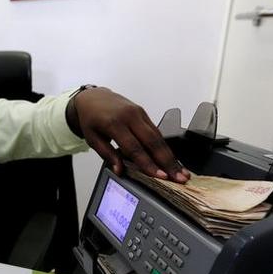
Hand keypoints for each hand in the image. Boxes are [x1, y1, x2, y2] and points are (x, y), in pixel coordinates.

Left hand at [67, 87, 188, 182]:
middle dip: (167, 161)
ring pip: (158, 136)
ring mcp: (138, 113)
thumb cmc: (91, 118)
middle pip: (152, 142)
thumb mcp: (92, 138)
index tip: (160, 176)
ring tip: (181, 171)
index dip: (148, 163)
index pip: (134, 147)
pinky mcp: (143, 112)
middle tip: (179, 177)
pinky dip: (165, 146)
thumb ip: (107, 154)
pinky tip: (172, 158)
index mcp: (114, 123)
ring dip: (171, 155)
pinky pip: (156, 131)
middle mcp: (129, 116)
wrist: (93, 97)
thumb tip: (120, 170)